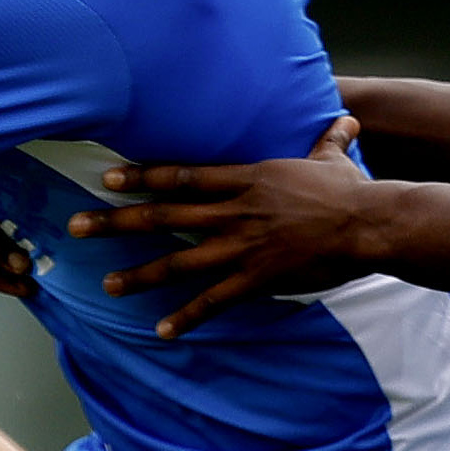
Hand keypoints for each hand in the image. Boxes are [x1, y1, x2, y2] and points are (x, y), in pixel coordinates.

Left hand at [68, 123, 374, 334]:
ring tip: (108, 285)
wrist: (372, 224)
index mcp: (247, 179)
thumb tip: (345, 120)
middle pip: (164, 216)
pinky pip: (215, 301)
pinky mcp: (259, 279)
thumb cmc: (352, 191)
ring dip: (141, 274)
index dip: (141, 178)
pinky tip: (163, 330)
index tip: (106, 179)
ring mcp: (244, 247)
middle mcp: (236, 211)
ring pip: (180, 261)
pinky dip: (188, 317)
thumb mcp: (333, 159)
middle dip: (116, 222)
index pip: (182, 177)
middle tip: (76, 227)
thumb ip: (328, 140)